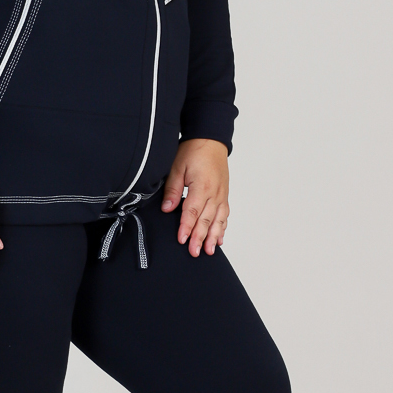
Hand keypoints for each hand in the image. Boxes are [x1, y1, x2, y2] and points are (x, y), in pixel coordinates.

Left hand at [161, 138, 229, 256]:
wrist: (210, 139)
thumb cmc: (193, 151)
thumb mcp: (177, 167)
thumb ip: (173, 190)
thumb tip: (167, 209)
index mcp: (202, 186)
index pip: (192, 211)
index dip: (187, 227)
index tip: (182, 240)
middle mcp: (215, 193)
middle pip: (206, 219)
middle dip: (200, 238)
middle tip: (195, 252)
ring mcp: (222, 194)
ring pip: (218, 220)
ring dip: (214, 236)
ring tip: (209, 251)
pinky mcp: (224, 194)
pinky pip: (224, 214)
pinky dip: (222, 228)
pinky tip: (219, 238)